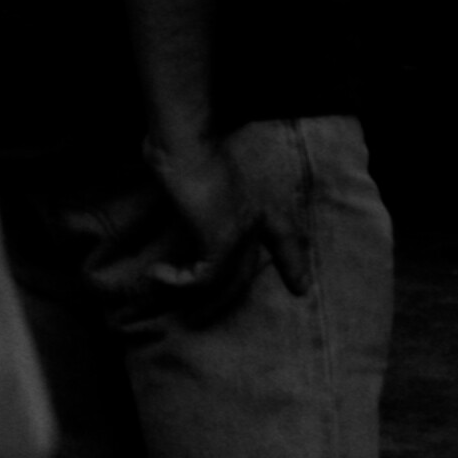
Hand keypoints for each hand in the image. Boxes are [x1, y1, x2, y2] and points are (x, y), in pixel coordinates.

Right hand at [138, 125, 279, 301]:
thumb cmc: (188, 146)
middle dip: (229, 296)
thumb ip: (205, 190)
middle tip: (201, 314)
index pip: (285, 236)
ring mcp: (241, 232)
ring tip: (163, 283)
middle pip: (250, 268)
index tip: (301, 288)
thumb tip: (187, 192)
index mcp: (258, 202)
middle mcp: (256, 220)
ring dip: (191, 288)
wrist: (187, 142)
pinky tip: (157, 272)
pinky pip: (202, 276)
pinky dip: (177, 279)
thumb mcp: (204, 172)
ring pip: (226, 280)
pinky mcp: (221, 240)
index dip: (292, 263)